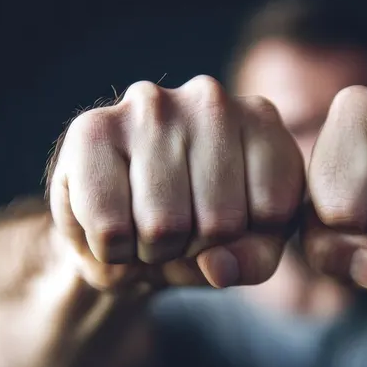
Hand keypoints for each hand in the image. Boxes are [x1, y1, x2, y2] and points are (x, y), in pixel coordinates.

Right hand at [48, 78, 303, 289]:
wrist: (121, 227)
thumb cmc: (197, 230)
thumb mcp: (246, 253)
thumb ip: (252, 262)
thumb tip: (218, 267)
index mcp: (262, 122)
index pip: (273, 210)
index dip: (245, 241)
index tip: (228, 226)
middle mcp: (210, 99)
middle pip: (219, 221)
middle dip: (195, 249)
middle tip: (178, 232)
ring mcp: (150, 105)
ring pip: (163, 226)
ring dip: (152, 252)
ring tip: (146, 228)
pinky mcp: (92, 128)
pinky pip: (110, 227)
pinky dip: (112, 251)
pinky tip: (113, 224)